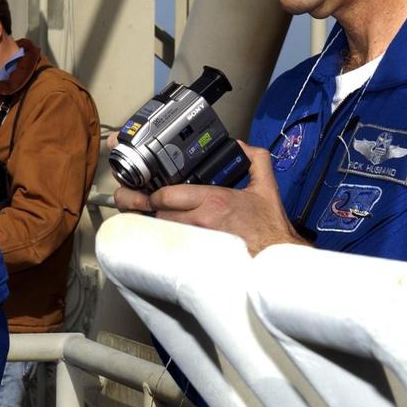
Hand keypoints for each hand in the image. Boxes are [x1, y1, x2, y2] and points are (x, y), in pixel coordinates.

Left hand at [112, 140, 308, 255]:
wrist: (277, 261)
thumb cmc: (269, 229)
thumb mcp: (266, 188)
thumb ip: (254, 160)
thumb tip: (240, 145)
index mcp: (214, 200)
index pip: (168, 194)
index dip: (153, 191)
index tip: (149, 189)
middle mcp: (201, 221)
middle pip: (157, 212)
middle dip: (142, 206)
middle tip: (129, 201)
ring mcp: (197, 240)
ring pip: (160, 230)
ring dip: (149, 223)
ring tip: (136, 217)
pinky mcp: (197, 258)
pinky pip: (170, 247)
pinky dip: (160, 240)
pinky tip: (152, 237)